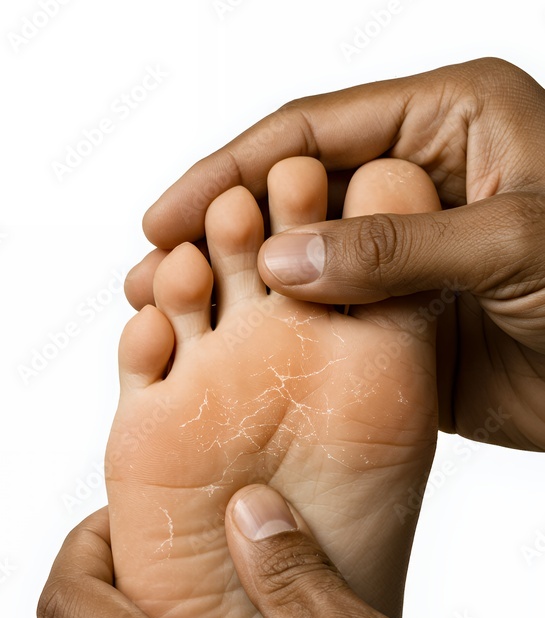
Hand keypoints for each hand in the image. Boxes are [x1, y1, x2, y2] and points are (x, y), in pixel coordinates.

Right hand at [126, 57, 544, 450]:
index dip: (234, 172)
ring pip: (303, 267)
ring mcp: (406, 260)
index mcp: (448, 122)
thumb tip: (280, 259)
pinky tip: (229, 356)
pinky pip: (329, 327)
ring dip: (239, 291)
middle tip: (151, 271)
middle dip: (220, 232)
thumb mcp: (515, 243)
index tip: (168, 216)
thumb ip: (397, 248)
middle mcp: (416, 184)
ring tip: (165, 316)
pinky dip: (280, 340)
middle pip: (294, 196)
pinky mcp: (403, 326)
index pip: (312, 132)